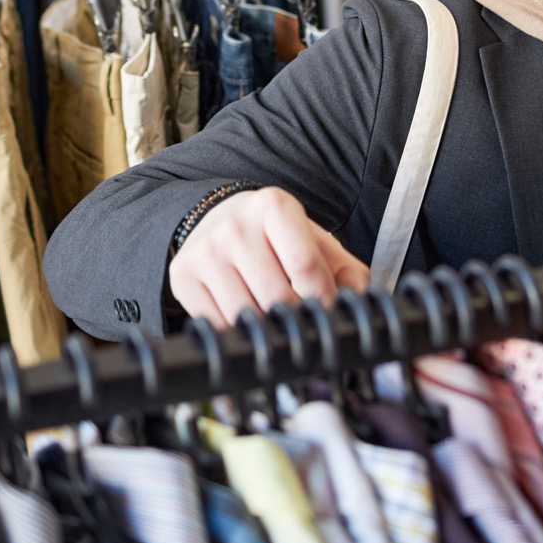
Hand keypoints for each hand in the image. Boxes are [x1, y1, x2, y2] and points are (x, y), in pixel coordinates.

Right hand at [168, 187, 369, 326]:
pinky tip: (247, 327)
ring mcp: (205, 250)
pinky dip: (236, 335)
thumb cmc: (275, 237)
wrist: (217, 220)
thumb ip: (347, 270)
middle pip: (276, 295)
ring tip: (277, 329)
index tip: (328, 314)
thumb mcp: (314, 241)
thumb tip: (360, 301)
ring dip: (266, 332)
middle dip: (296, 320)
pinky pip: (216, 323)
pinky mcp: (183, 275)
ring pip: (244, 315)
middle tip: (304, 329)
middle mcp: (235, 225)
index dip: (323, 299)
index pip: (304, 265)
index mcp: (274, 207)